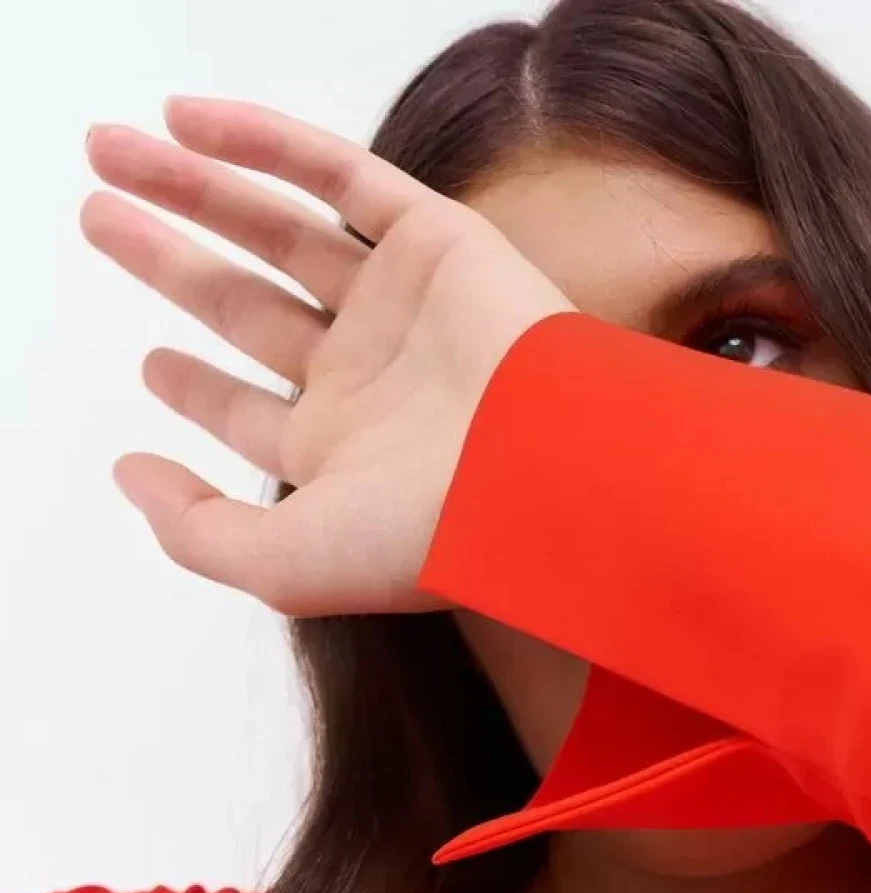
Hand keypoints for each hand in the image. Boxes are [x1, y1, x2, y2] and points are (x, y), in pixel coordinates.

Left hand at [81, 100, 576, 613]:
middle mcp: (367, 377)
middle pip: (245, 307)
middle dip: (170, 263)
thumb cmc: (425, 536)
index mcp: (341, 455)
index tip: (151, 363)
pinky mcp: (437, 242)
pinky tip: (188, 120)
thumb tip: (129, 474)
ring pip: (278, 230)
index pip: (251, 414)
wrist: (544, 474)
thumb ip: (195, 532)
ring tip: (112, 150)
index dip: (194, 388)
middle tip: (97, 216)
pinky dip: (265, 141)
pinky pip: (340, 175)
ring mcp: (401, 307)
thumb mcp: (284, 566)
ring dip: (195, 188)